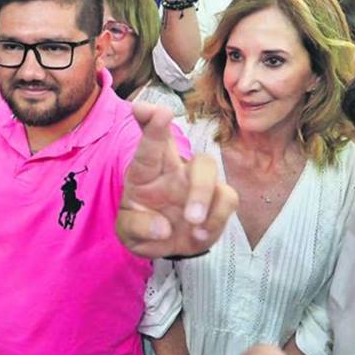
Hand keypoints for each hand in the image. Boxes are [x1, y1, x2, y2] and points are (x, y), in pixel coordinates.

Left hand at [117, 104, 237, 258]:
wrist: (166, 246)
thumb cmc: (143, 227)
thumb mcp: (128, 231)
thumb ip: (137, 228)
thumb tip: (163, 229)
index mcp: (146, 170)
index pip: (146, 143)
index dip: (147, 122)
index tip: (146, 108)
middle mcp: (172, 169)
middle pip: (175, 143)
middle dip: (170, 137)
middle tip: (160, 128)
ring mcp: (197, 183)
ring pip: (207, 166)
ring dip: (201, 194)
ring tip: (191, 221)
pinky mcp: (219, 200)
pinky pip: (226, 198)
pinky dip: (216, 219)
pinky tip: (199, 235)